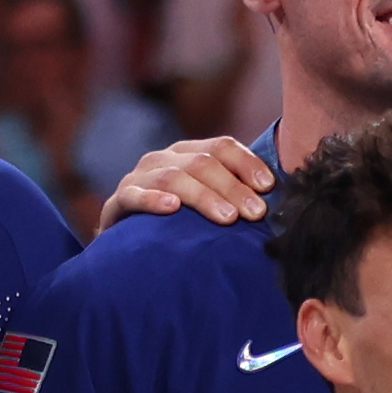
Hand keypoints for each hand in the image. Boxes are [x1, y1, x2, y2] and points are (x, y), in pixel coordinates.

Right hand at [95, 130, 273, 230]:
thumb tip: (273, 201)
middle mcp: (163, 158)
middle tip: (256, 214)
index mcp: (187, 153)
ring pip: (173, 177)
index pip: (222, 147)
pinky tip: (172, 209)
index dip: (247, 164)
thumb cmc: (175, 224)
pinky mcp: (118, 201)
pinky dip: (152, 200)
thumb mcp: (205, 204)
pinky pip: (134, 196)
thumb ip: (232, 197)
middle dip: (232, 188)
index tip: (269, 188)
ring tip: (227, 218)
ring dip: (204, 197)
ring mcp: (139, 177)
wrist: (125, 245)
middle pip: (202, 163)